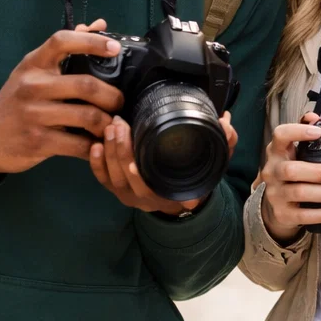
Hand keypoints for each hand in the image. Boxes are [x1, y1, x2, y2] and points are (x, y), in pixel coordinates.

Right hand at [0, 20, 124, 174]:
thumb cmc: (20, 98)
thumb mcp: (35, 70)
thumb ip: (67, 49)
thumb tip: (100, 25)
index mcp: (34, 64)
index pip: (61, 42)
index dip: (91, 42)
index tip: (115, 48)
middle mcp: (33, 86)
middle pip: (85, 85)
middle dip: (113, 96)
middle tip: (120, 102)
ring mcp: (34, 115)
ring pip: (87, 116)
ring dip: (108, 123)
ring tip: (113, 124)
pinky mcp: (37, 142)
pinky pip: (79, 145)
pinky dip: (97, 146)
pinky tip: (101, 144)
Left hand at [88, 110, 235, 215]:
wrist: (182, 198)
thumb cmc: (197, 178)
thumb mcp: (214, 163)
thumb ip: (224, 143)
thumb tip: (225, 121)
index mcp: (166, 194)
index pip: (147, 188)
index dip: (137, 176)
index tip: (133, 160)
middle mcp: (144, 199)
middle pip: (124, 178)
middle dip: (120, 150)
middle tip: (120, 123)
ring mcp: (128, 195)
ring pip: (111, 176)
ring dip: (109, 151)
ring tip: (111, 127)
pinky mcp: (116, 189)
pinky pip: (102, 179)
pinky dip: (95, 163)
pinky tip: (95, 145)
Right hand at [261, 115, 320, 243]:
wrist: (276, 205)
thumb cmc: (291, 172)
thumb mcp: (293, 151)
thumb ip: (303, 131)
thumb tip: (314, 117)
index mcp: (277, 152)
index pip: (280, 135)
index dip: (298, 131)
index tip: (318, 132)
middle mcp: (272, 172)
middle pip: (291, 170)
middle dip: (319, 172)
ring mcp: (275, 194)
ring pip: (299, 192)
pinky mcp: (282, 214)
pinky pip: (303, 216)